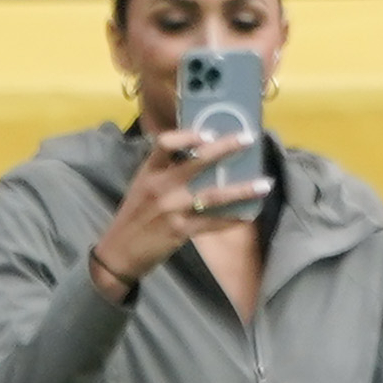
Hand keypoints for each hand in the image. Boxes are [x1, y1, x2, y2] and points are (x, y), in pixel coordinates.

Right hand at [87, 123, 269, 298]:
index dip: (188, 135)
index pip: (165, 143)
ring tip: (264, 184)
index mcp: (149, 171)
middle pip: (197, 162)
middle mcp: (161, 186)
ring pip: (213, 195)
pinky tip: (248, 215)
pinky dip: (232, 219)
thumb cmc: (134, 215)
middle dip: (225, 148)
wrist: (119, 251)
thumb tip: (198, 155)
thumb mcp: (142, 185)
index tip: (209, 132)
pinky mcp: (180, 231)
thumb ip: (164, 170)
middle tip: (248, 138)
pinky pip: (213, 223)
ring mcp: (172, 209)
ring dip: (241, 189)